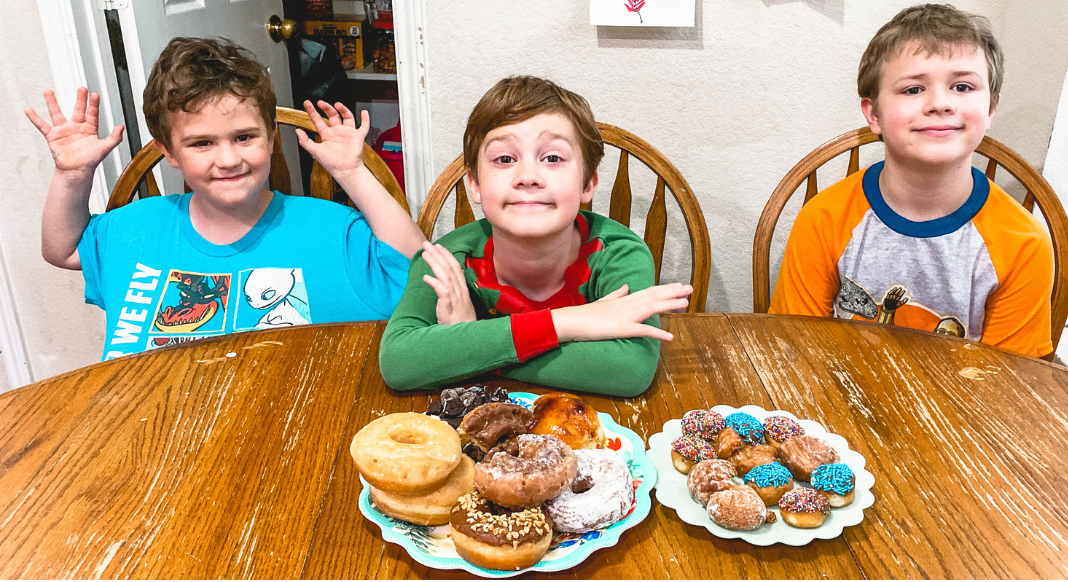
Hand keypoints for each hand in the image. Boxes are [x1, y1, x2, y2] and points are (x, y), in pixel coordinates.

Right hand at [25, 88, 123, 175]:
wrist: (76, 171)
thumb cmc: (90, 161)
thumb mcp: (104, 148)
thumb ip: (114, 138)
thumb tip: (122, 126)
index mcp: (89, 129)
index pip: (92, 114)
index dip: (93, 105)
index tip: (94, 94)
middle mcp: (76, 127)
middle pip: (78, 110)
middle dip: (80, 99)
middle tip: (82, 88)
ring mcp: (64, 131)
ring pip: (56, 113)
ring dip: (52, 102)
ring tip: (48, 91)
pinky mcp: (53, 137)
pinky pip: (42, 126)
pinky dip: (35, 119)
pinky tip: (29, 110)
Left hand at [295, 100, 369, 179]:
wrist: (344, 170)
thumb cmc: (331, 163)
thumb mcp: (315, 151)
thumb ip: (305, 141)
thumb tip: (297, 131)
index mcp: (327, 135)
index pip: (318, 120)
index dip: (312, 112)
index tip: (307, 103)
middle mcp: (337, 132)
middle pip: (332, 115)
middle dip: (326, 108)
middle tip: (320, 102)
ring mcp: (348, 133)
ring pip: (346, 117)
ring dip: (343, 109)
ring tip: (337, 104)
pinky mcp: (358, 136)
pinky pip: (364, 126)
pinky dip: (365, 120)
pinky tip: (364, 113)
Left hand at [420, 241, 476, 325]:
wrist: (468, 339)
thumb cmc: (462, 323)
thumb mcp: (459, 304)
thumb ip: (452, 291)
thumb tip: (442, 279)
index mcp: (463, 290)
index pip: (455, 268)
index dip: (447, 256)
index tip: (438, 246)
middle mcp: (460, 292)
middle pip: (449, 268)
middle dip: (438, 254)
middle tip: (426, 244)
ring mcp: (456, 299)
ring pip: (446, 277)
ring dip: (435, 264)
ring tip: (425, 254)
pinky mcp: (450, 308)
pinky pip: (443, 292)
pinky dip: (435, 283)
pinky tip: (426, 277)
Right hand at [553, 282, 691, 341]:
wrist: (570, 321)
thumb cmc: (584, 314)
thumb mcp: (603, 302)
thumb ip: (616, 294)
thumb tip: (626, 286)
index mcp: (624, 299)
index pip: (649, 291)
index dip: (665, 288)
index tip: (678, 285)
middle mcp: (627, 304)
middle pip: (654, 296)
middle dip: (673, 292)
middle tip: (690, 288)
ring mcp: (625, 316)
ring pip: (652, 308)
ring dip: (670, 305)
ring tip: (686, 304)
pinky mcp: (622, 328)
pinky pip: (643, 331)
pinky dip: (657, 333)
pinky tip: (670, 337)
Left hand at [882, 285, 909, 310]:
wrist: (888, 308)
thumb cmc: (895, 306)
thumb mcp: (899, 305)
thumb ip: (904, 302)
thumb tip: (907, 298)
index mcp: (895, 303)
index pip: (899, 297)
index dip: (902, 293)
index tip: (904, 290)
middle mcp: (891, 301)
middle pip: (895, 295)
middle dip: (898, 291)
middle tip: (901, 288)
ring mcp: (888, 299)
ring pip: (892, 293)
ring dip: (895, 290)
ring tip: (898, 287)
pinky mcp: (886, 297)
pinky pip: (889, 293)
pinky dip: (892, 290)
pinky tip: (895, 288)